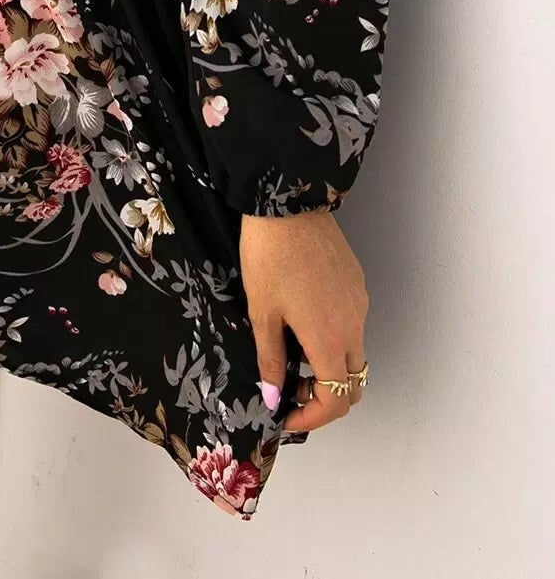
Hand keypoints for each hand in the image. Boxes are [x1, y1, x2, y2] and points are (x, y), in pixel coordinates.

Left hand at [240, 207, 369, 434]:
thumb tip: (274, 397)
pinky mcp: (357, 284)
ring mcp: (359, 304)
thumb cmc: (268, 256)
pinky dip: (334, 339)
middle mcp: (353, 326)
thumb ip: (271, 359)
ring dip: (329, 368)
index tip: (285, 415)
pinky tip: (302, 322)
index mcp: (329, 339)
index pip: (336, 400)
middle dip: (324, 397)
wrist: (287, 204)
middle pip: (353, 384)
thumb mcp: (262, 311)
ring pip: (354, 355)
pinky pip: (352, 325)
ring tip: (291, 352)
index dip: (311, 418)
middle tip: (289, 388)